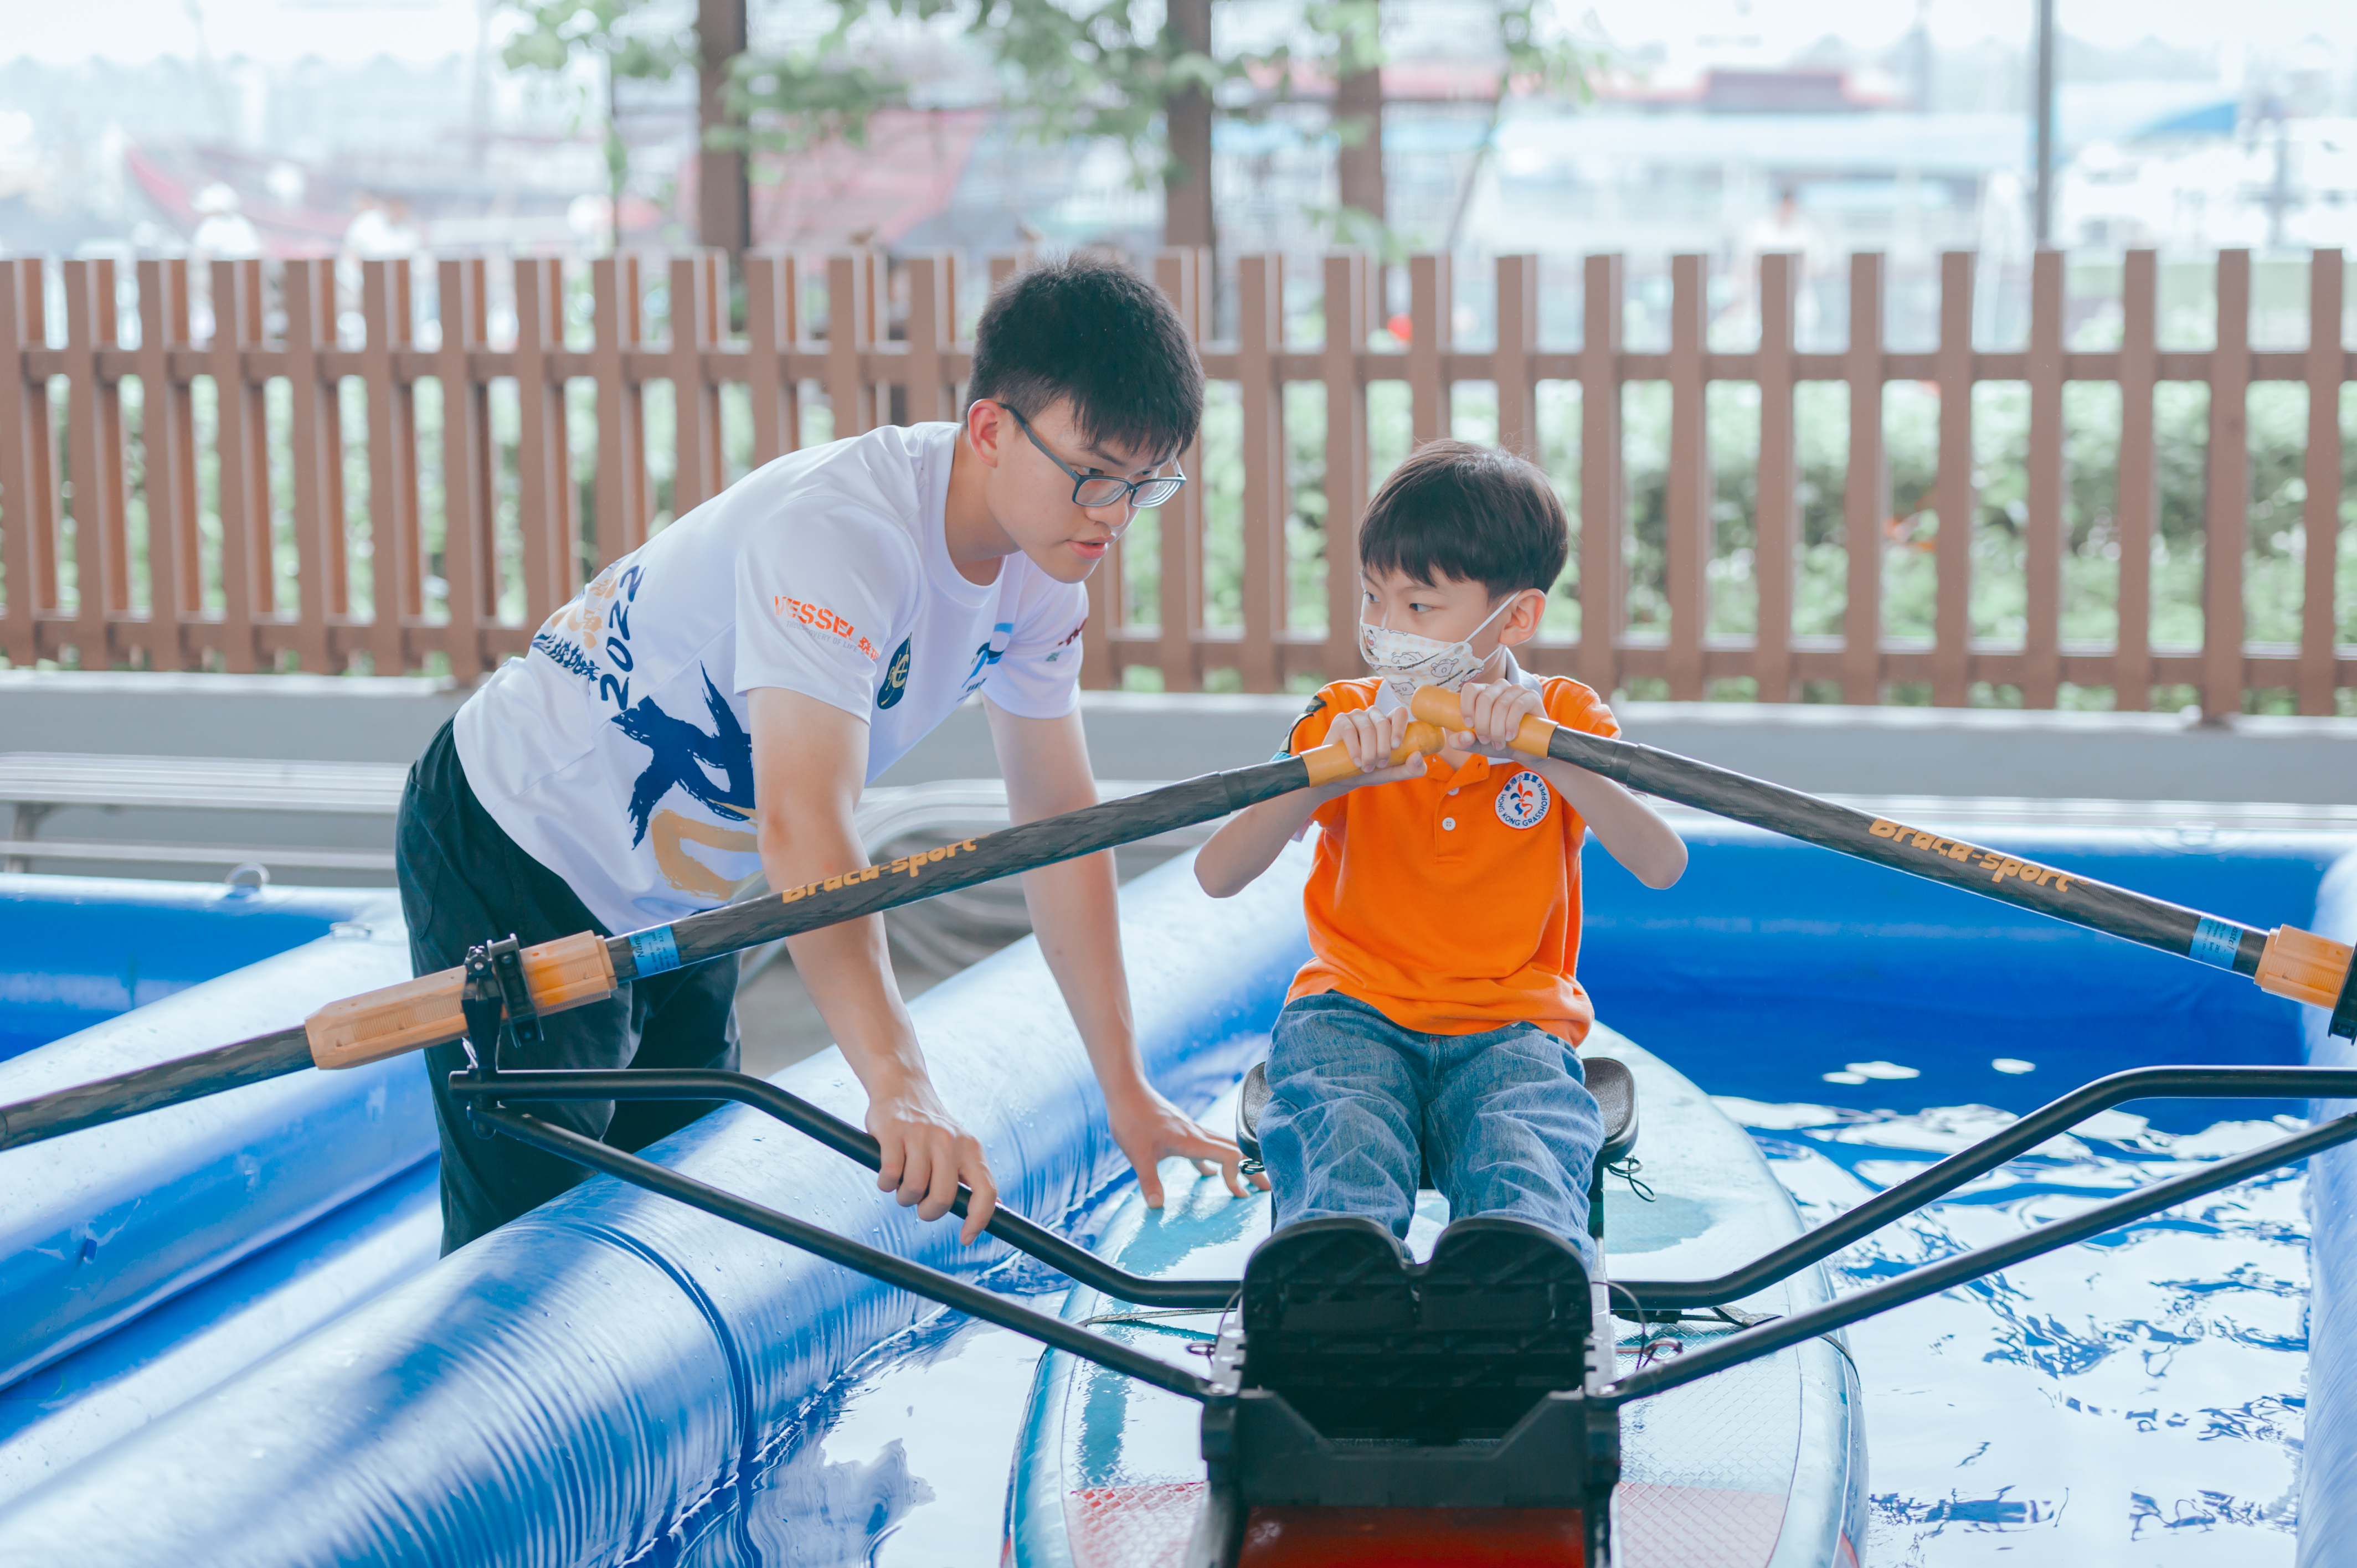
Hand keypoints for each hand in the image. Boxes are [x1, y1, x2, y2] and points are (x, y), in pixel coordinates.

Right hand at [868, 1078, 998, 1244]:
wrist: (902, 1086)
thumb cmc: (931, 1128)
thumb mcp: (959, 1146)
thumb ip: (971, 1176)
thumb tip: (996, 1208)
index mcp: (971, 1148)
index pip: (986, 1191)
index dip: (979, 1220)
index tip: (965, 1238)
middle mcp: (950, 1141)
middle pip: (942, 1199)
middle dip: (927, 1211)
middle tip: (919, 1203)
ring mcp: (921, 1135)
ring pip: (913, 1189)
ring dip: (903, 1196)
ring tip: (902, 1182)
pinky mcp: (893, 1131)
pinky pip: (890, 1176)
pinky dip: (886, 1183)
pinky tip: (887, 1174)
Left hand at [1108, 1084, 1270, 1206]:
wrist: (1126, 1089)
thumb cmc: (1131, 1118)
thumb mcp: (1137, 1153)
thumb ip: (1149, 1180)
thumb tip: (1156, 1207)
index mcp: (1192, 1140)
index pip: (1229, 1155)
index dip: (1238, 1175)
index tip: (1237, 1194)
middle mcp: (1197, 1134)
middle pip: (1235, 1150)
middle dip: (1253, 1169)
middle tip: (1268, 1188)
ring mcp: (1191, 1130)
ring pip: (1223, 1146)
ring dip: (1237, 1163)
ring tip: (1246, 1181)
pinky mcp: (1182, 1130)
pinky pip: (1206, 1145)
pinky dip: (1214, 1159)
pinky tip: (1208, 1172)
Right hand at [1320, 705, 1428, 793]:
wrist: (1342, 778)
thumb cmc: (1369, 771)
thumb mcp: (1393, 773)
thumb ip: (1411, 768)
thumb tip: (1417, 756)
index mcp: (1388, 723)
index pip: (1399, 714)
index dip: (1400, 727)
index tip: (1396, 746)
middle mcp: (1373, 716)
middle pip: (1383, 723)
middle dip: (1383, 748)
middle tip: (1380, 765)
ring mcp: (1356, 716)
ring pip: (1367, 729)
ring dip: (1369, 751)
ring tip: (1366, 767)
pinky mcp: (1340, 721)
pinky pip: (1350, 731)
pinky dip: (1355, 749)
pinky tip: (1357, 761)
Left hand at [1449, 677, 1544, 760]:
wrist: (1527, 750)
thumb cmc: (1500, 742)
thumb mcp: (1478, 745)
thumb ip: (1464, 742)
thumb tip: (1460, 737)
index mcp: (1483, 693)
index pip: (1470, 689)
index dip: (1467, 706)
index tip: (1469, 726)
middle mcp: (1499, 687)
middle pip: (1484, 699)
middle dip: (1483, 724)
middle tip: (1486, 740)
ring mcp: (1516, 690)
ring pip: (1501, 705)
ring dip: (1497, 728)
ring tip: (1499, 743)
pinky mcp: (1531, 696)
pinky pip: (1518, 706)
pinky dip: (1511, 724)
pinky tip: (1510, 736)